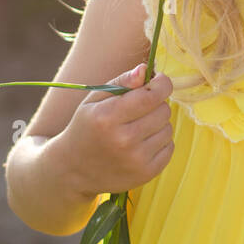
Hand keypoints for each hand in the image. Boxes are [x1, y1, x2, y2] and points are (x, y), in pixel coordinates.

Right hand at [58, 62, 174, 196]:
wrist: (73, 170)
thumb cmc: (87, 127)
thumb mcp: (94, 99)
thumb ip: (121, 81)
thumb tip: (145, 70)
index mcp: (108, 117)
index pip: (151, 96)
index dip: (162, 84)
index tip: (159, 81)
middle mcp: (123, 140)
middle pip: (163, 110)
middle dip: (156, 104)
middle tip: (139, 109)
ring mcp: (136, 160)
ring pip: (168, 128)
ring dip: (158, 124)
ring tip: (138, 128)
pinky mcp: (146, 174)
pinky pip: (169, 147)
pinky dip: (160, 142)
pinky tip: (142, 143)